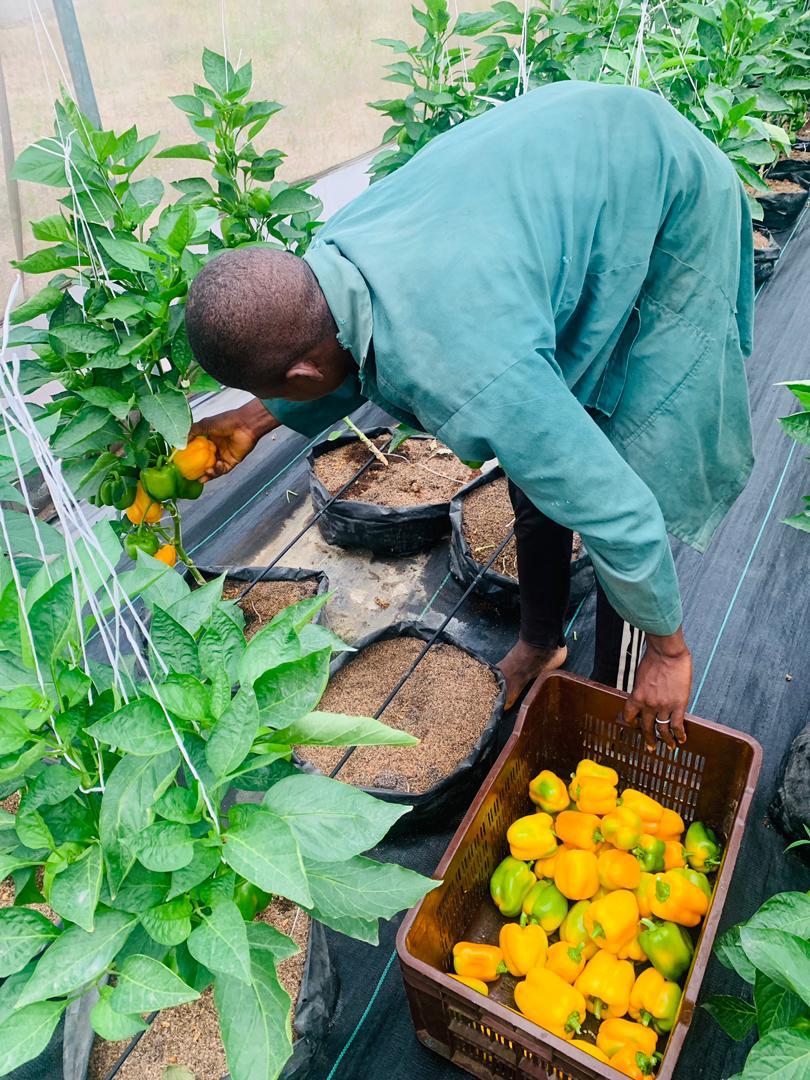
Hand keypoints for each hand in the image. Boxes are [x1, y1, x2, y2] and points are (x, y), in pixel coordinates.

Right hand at [190, 399, 277, 480]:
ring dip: (208, 474)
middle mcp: (216, 448)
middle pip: (204, 463)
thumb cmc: (227, 421)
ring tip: (203, 476)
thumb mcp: (204, 424)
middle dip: (198, 471)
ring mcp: (223, 455)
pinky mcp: (232, 461)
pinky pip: (222, 470)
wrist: (245, 424)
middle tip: (190, 476)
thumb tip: (181, 442)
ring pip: (213, 469)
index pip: (197, 451)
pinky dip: (217, 471)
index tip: (182, 464)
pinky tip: (215, 467)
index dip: (190, 458)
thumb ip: (192, 432)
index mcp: (208, 439)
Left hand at [622, 628, 691, 750]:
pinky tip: (681, 740)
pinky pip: (677, 725)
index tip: (636, 727)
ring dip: (666, 740)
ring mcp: (664, 706)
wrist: (667, 653)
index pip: (630, 717)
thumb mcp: (641, 677)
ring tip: (669, 747)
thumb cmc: (654, 660)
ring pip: (663, 730)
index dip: (633, 724)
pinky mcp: (678, 705)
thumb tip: (644, 698)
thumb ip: (642, 691)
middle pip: (647, 727)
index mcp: (637, 697)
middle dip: (649, 739)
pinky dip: (679, 734)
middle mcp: (648, 704)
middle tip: (650, 748)